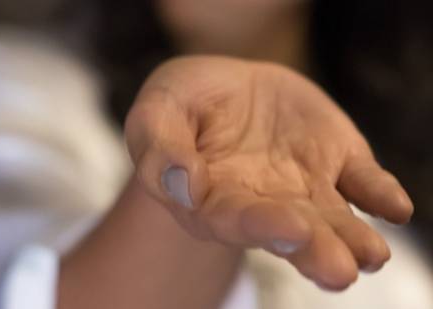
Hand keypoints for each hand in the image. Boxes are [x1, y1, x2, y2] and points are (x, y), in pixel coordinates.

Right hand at [125, 56, 412, 289]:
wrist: (226, 87)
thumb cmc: (183, 104)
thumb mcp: (157, 110)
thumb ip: (161, 148)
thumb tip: (183, 184)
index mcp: (213, 199)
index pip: (235, 220)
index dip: (260, 226)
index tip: (289, 228)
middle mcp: (262, 203)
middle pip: (290, 232)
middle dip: (315, 250)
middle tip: (338, 269)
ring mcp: (303, 185)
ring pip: (331, 218)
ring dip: (353, 238)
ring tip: (371, 254)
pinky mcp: (334, 160)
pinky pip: (361, 181)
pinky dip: (379, 193)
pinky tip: (393, 206)